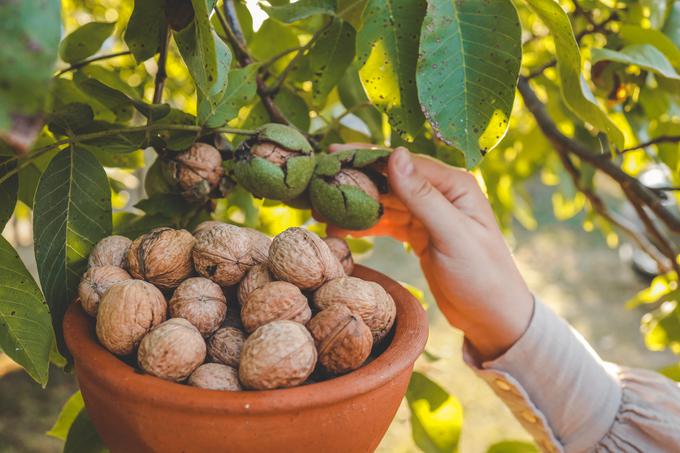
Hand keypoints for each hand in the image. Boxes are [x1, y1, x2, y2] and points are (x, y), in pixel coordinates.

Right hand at [328, 144, 533, 360]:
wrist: (493, 318)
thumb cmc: (483, 276)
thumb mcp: (452, 236)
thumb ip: (423, 197)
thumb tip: (394, 154)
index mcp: (454, 184)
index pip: (402, 162)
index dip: (365, 157)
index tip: (331, 154)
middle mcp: (441, 192)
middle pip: (390, 178)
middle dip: (354, 180)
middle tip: (316, 183)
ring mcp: (429, 213)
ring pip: (384, 201)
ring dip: (355, 204)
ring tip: (320, 209)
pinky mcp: (419, 234)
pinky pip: (387, 221)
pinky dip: (365, 224)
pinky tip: (341, 230)